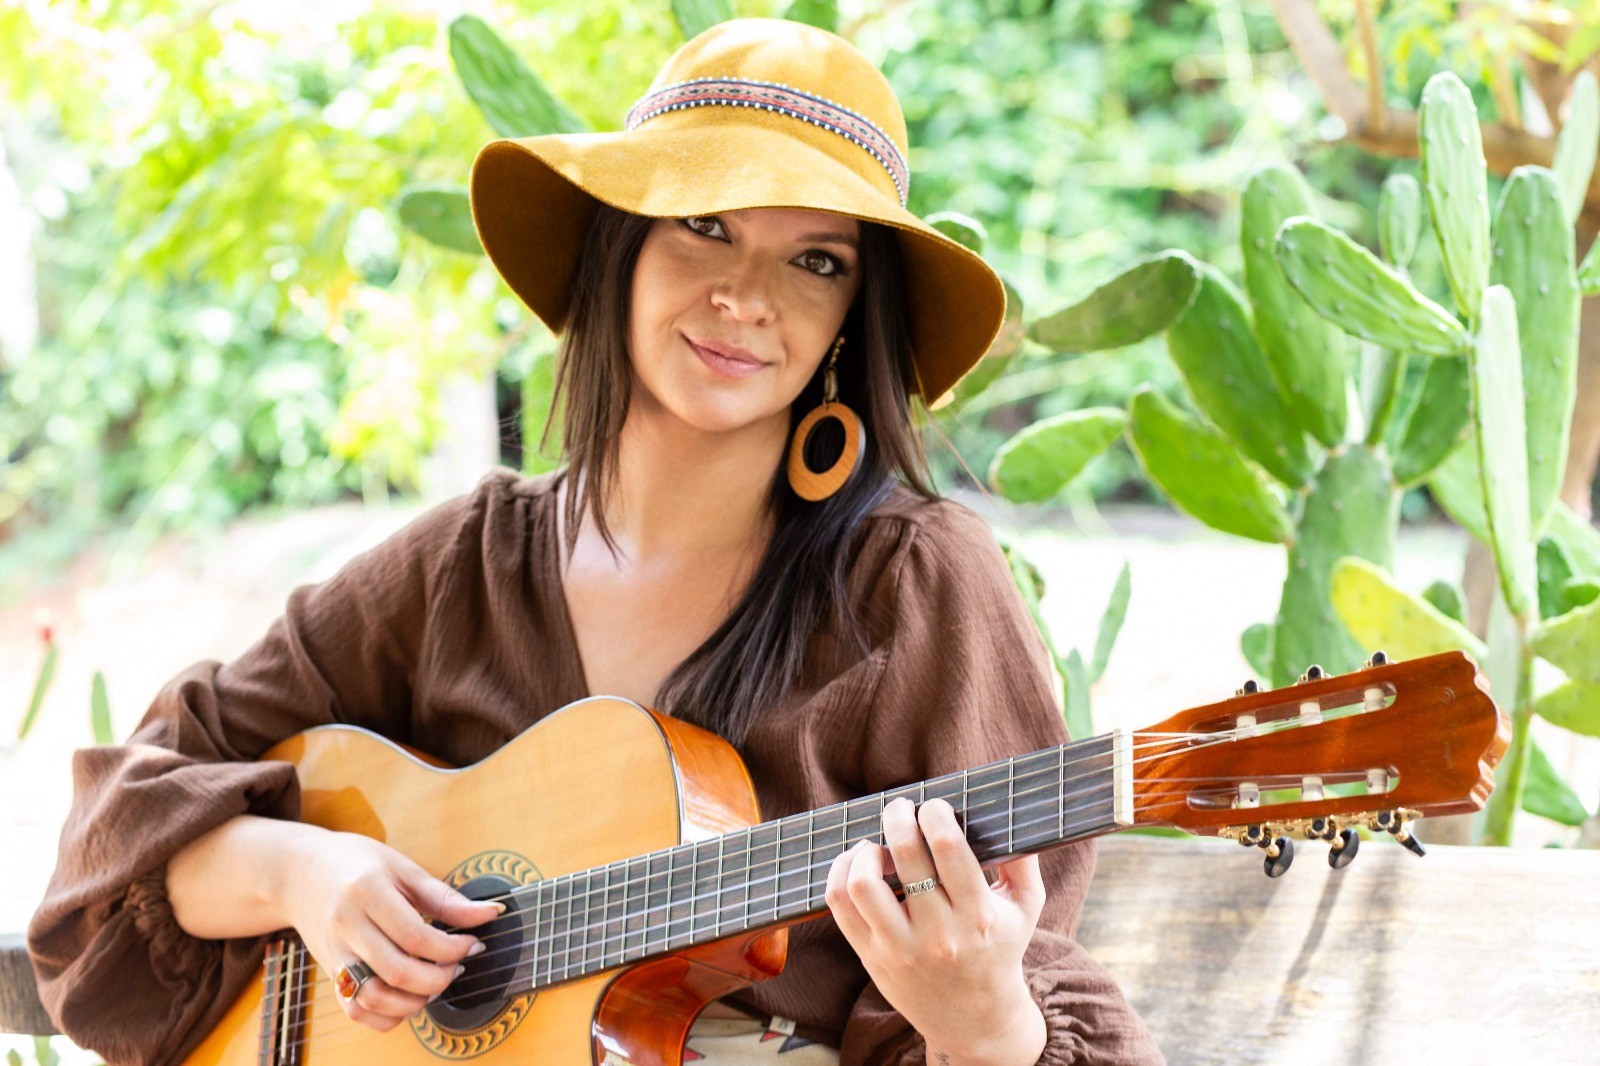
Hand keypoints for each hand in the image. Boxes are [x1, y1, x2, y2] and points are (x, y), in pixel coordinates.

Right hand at [278, 829, 503, 1031]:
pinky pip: (356, 1010)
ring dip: (414, 1002)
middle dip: (438, 978)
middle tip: (457, 967)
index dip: (452, 948)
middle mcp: (346, 926)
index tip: (473, 944)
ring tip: (434, 984)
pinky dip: (386, 1015)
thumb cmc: (356, 863)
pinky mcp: (327, 973)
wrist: (300, 872)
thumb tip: (490, 914)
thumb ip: (445, 897)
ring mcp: (333, 954)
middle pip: (397, 972)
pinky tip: (408, 998)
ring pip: (374, 998)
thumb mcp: (402, 868)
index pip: (415, 936)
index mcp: (367, 892)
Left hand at [824, 797, 1047, 1061]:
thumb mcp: (1026, 910)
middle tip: (900, 808)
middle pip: (904, 856)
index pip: (948, 848)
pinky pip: (840, 906)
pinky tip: (857, 862)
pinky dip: (841, 872)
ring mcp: (900, 948)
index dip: (934, 814)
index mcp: (978, 916)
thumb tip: (1012, 814)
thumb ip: (1024, 862)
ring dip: (866, 851)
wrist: (975, 1019)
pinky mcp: (871, 957)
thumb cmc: (1000, 950)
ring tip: (878, 846)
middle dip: (898, 817)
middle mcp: (938, 934)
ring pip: (863, 884)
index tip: (933, 806)